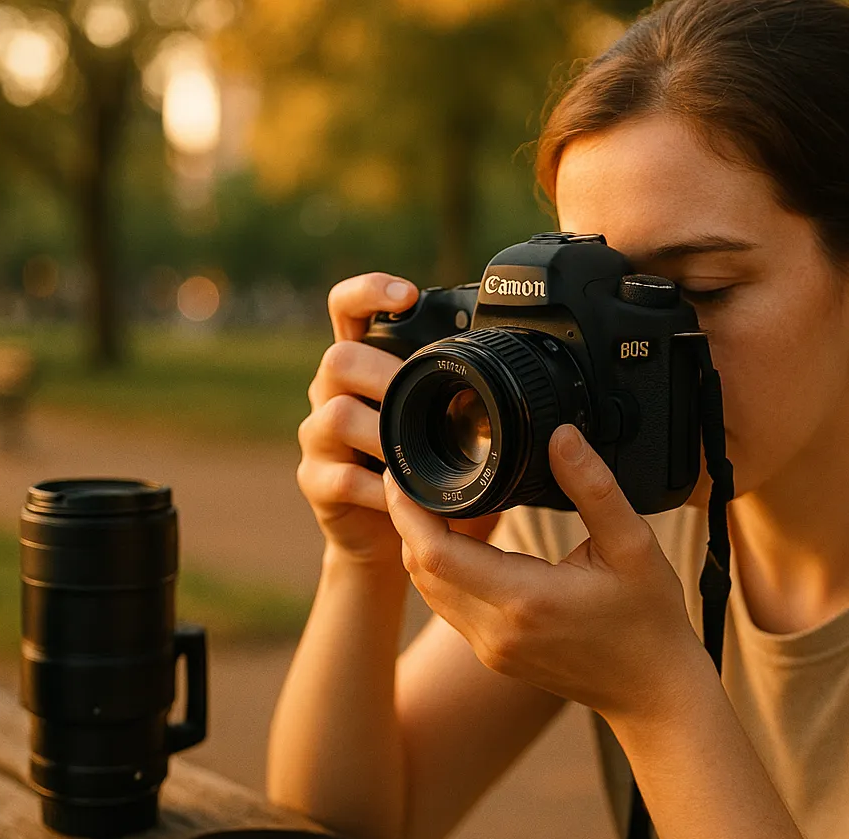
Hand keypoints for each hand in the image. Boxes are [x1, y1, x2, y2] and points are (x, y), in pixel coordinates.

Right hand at [299, 273, 496, 566]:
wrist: (387, 538)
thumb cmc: (425, 472)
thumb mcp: (449, 426)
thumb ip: (468, 394)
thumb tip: (531, 371)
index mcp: (363, 367)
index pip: (346, 309)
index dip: (368, 291)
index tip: (405, 294)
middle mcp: (332, 394)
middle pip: (337, 359)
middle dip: (383, 373)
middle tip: (421, 395)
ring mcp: (319, 439)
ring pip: (334, 415)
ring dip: (382, 435)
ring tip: (417, 452)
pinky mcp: (316, 482)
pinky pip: (342, 477)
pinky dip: (380, 490)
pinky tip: (406, 497)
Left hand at [382, 423, 710, 722]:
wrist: (653, 693)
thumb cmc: (649, 620)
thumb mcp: (634, 545)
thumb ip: (594, 488)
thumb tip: (561, 436)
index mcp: (525, 601)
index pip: (435, 554)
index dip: (407, 510)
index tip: (402, 472)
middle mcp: (496, 631)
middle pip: (419, 570)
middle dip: (407, 520)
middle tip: (414, 473)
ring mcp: (490, 648)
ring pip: (427, 589)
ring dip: (420, 545)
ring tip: (433, 497)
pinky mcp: (493, 654)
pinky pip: (447, 605)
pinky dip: (440, 568)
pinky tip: (458, 536)